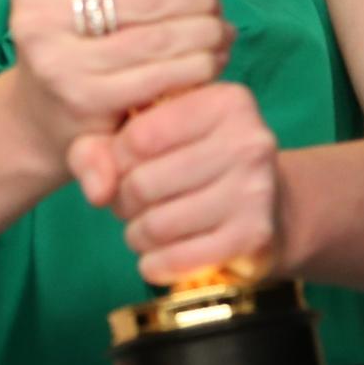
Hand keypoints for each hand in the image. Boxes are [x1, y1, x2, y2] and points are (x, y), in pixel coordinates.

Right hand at [7, 0, 245, 175]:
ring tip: (220, 33)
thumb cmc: (83, 39)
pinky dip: (197, 65)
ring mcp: (58, 62)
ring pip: (159, 37)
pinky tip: (209, 61)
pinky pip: (161, 75)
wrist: (44, 113)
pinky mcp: (85, 101)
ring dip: (205, 32)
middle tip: (216, 7)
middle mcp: (37, 16)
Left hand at [67, 82, 281, 284]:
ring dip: (136, 235)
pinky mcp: (255, 235)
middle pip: (143, 182)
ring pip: (159, 223)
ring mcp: (256, 188)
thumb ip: (101, 147)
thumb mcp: (150, 134)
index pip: (139, 135)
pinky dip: (156, 264)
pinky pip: (181, 258)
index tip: (123, 167)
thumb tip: (96, 189)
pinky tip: (154, 258)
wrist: (267, 207)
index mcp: (223, 100)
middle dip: (123, 201)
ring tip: (140, 229)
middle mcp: (248, 139)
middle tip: (128, 204)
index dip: (115, 159)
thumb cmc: (194, 160)